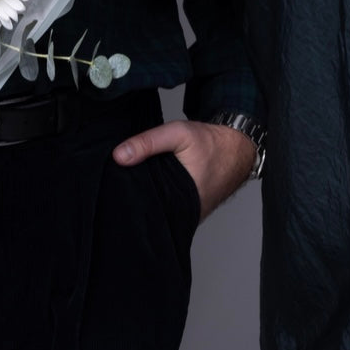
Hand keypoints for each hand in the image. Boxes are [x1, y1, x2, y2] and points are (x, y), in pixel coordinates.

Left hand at [112, 119, 256, 220]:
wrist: (237, 148)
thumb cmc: (210, 142)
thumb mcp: (177, 134)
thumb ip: (147, 143)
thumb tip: (118, 156)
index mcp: (181, 200)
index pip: (146, 208)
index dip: (128, 199)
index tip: (112, 189)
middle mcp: (187, 214)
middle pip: (152, 211)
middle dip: (135, 201)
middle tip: (116, 188)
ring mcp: (190, 215)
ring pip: (161, 211)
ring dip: (148, 200)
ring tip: (129, 188)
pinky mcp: (191, 211)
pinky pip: (170, 208)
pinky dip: (160, 199)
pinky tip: (149, 188)